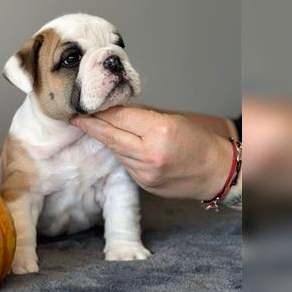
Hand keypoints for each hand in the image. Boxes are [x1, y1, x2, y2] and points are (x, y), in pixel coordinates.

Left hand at [70, 106, 234, 200]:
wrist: (215, 172)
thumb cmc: (198, 142)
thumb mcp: (172, 120)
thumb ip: (142, 116)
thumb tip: (115, 110)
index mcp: (159, 131)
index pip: (120, 117)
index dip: (101, 111)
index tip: (86, 107)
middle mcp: (149, 154)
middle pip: (111, 136)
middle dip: (91, 126)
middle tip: (75, 118)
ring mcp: (145, 173)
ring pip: (116, 151)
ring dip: (104, 139)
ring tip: (92, 128)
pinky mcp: (143, 185)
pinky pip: (125, 165)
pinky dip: (120, 153)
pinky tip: (117, 146)